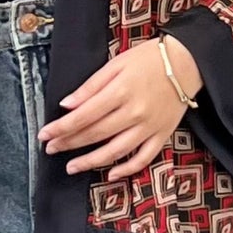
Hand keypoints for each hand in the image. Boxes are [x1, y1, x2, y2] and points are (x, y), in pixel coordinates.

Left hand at [41, 37, 201, 180]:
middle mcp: (134, 112)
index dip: (61, 127)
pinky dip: (126, 169)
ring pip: (115, 151)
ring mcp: (149, 127)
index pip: (83, 115)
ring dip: (90, 162)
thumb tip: (67, 105)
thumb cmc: (149, 59)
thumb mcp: (117, 63)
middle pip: (95, 134)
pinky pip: (143, 158)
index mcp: (121, 91)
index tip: (44, 134)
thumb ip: (91, 86)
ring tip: (71, 166)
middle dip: (69, 143)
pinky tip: (110, 173)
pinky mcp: (162, 135)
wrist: (188, 63)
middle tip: (50, 149)